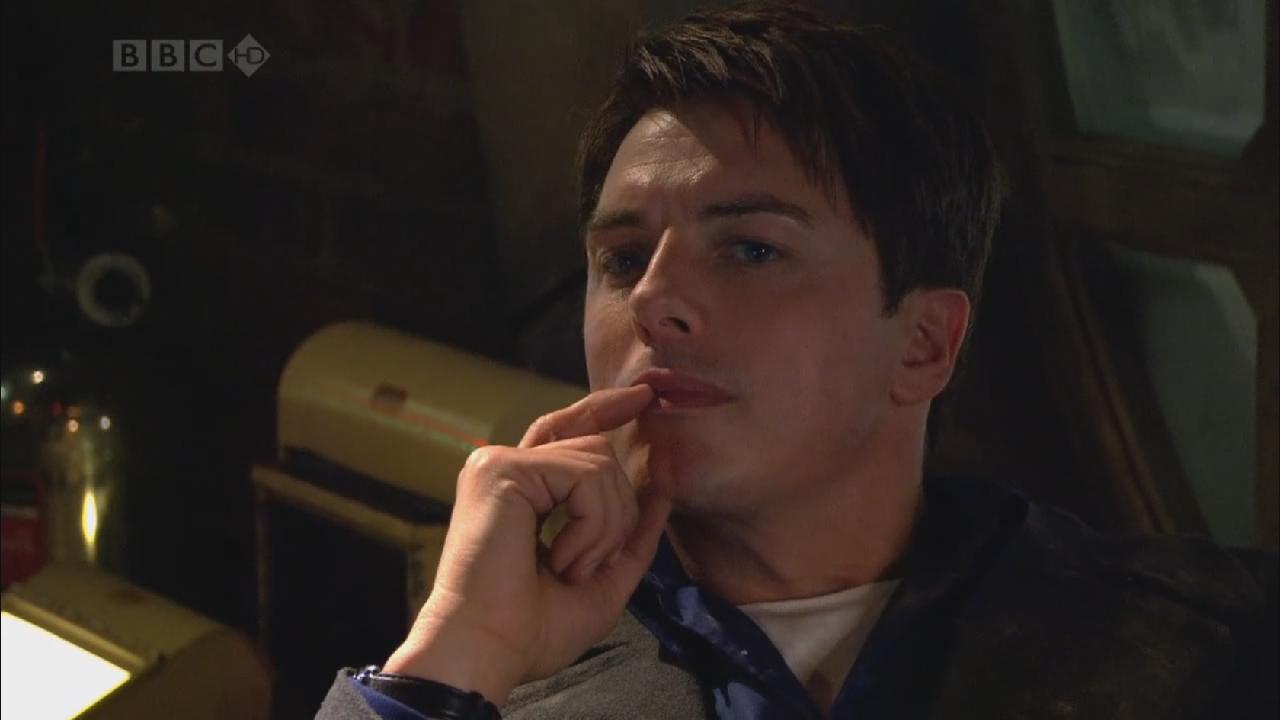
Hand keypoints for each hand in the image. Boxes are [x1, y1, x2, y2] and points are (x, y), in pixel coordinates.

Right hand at [382, 384, 669, 705]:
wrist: (488, 650)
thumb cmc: (531, 629)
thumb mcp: (602, 580)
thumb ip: (632, 536)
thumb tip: (663, 490)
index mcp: (521, 490)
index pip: (568, 430)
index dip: (605, 409)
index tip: (644, 397)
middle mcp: (505, 468)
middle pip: (597, 451)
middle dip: (617, 511)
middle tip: (588, 567)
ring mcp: (499, 463)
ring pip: (599, 463)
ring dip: (605, 527)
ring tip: (572, 569)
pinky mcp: (502, 469)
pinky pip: (585, 477)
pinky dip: (592, 526)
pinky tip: (561, 560)